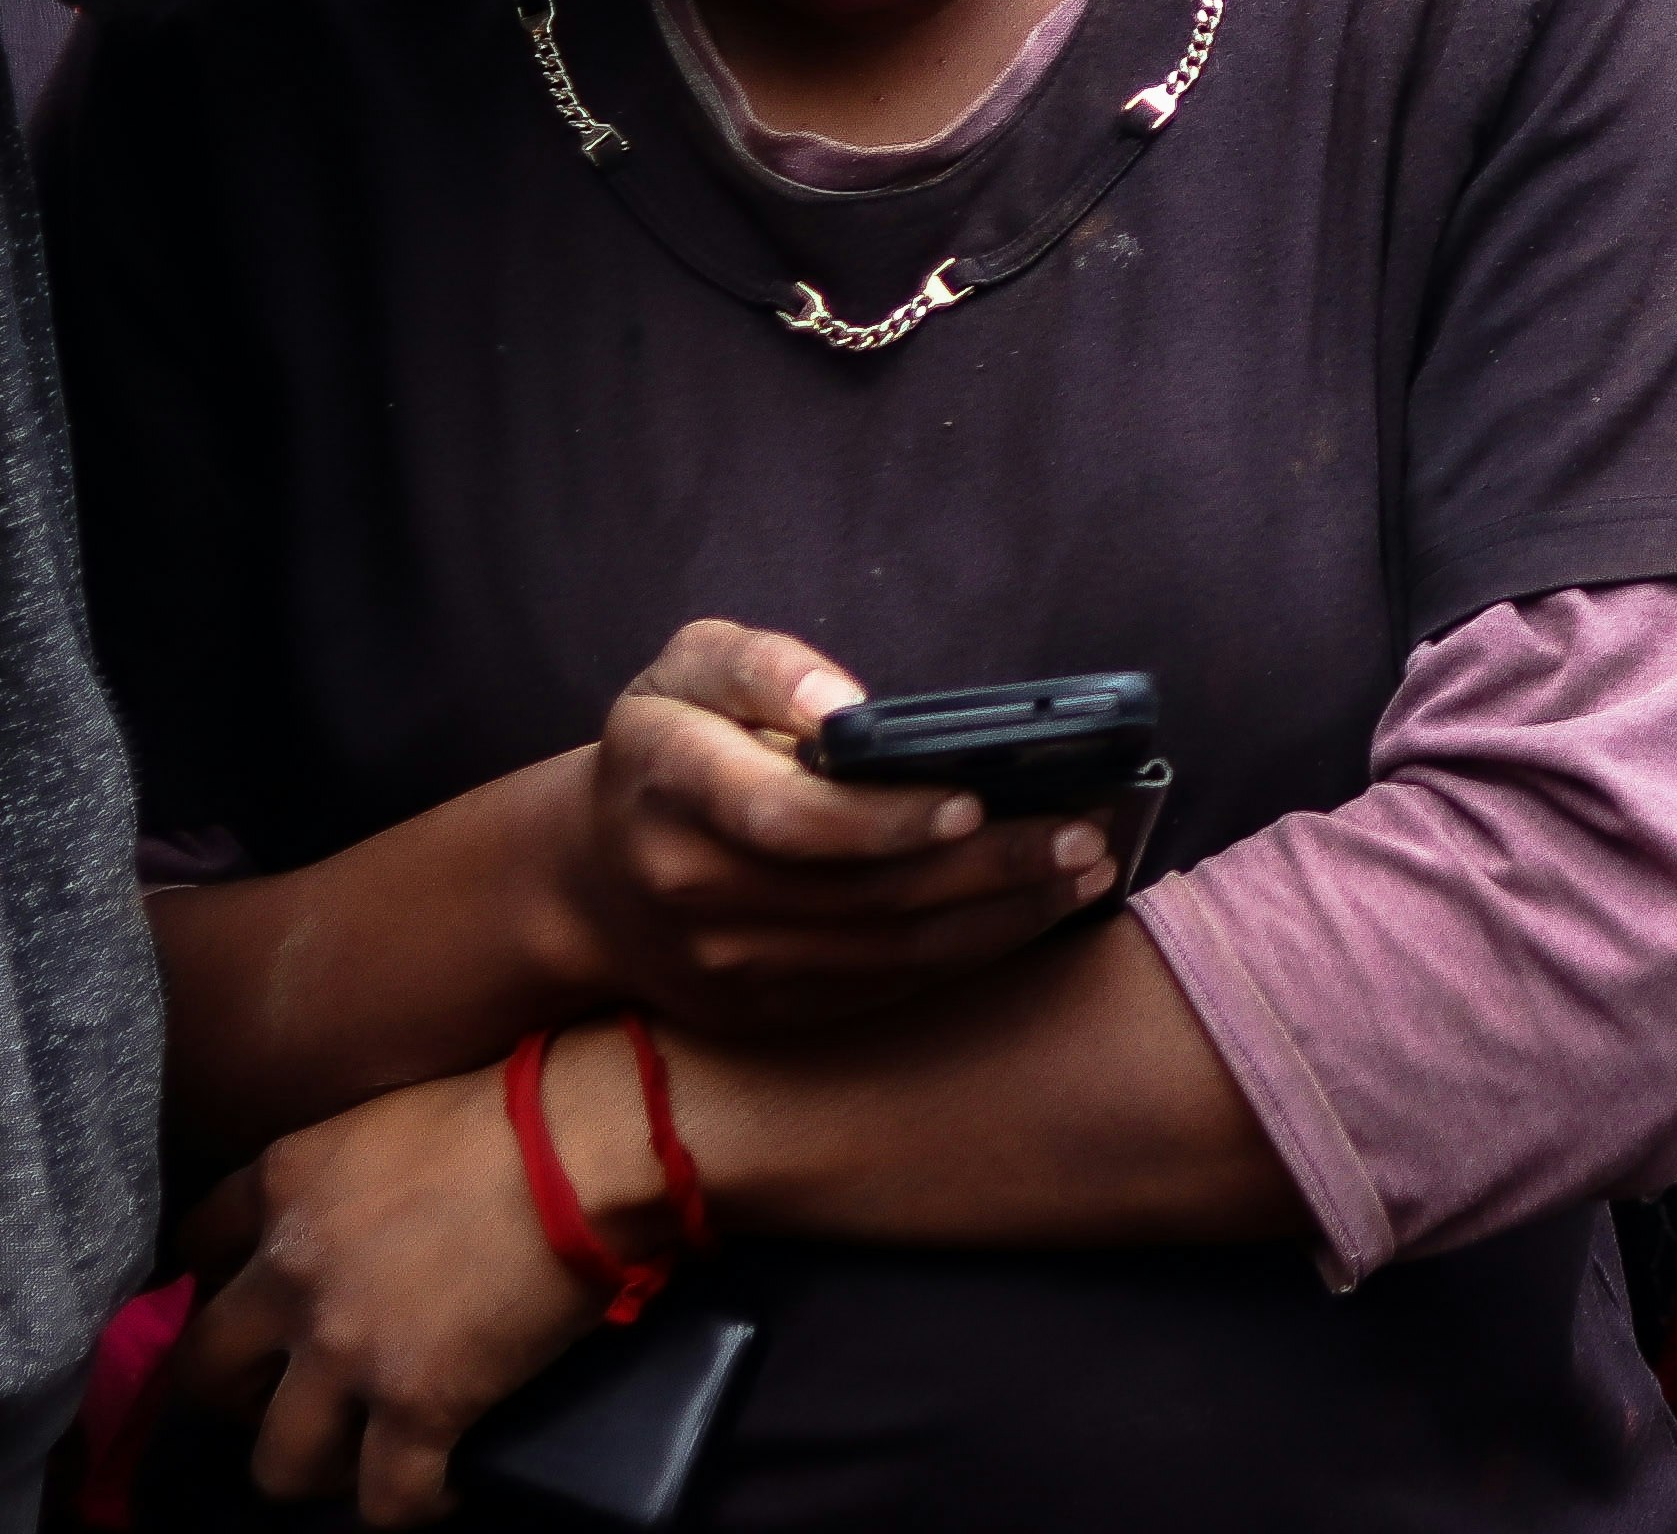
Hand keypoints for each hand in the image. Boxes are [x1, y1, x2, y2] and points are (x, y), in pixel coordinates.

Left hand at [167, 1064, 608, 1526]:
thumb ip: (340, 1172)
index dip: (220, 1284)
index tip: (257, 1302)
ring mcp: (348, 1350)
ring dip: (312, 1467)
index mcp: (285, 1183)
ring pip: (276, 1464)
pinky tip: (442, 1487)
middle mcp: (291, 1275)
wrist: (592, 1145)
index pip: (196, 1246)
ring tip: (356, 1458)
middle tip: (289, 1393)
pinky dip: (413, 1502)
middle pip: (206, 1372)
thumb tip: (356, 1217)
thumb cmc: (518, 1107)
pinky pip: (388, 1498)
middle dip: (239, 1395)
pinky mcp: (420, 1406)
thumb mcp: (390, 1116)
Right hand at [548, 621, 1122, 1033]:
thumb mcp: (687, 671)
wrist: (592, 878)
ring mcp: (727, 965)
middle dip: (987, 866)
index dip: (884, 819)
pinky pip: (881, 988)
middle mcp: (694, 888)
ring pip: (886, 951)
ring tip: (1085, 869)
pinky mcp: (761, 1010)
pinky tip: (1030, 911)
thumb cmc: (666, 749)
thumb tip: (847, 703)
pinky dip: (966, 953)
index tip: (974, 797)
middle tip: (1084, 832)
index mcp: (672, 786)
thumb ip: (762, 666)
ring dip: (999, 915)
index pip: (786, 818)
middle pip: (861, 893)